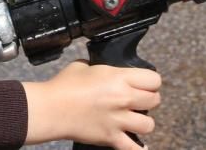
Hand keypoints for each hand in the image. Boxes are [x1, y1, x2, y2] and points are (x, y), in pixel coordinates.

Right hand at [23, 61, 160, 148]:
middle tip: (138, 101)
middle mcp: (123, 98)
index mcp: (119, 78)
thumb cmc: (63, 86)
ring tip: (134, 120)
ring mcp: (118, 120)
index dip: (150, 82)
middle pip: (155, 100)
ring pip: (149, 125)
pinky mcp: (110, 138)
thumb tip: (103, 70)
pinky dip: (139, 148)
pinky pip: (134, 149)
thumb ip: (100, 67)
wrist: (50, 108)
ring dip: (143, 122)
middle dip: (149, 100)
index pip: (154, 80)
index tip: (144, 83)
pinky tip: (138, 145)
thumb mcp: (83, 65)